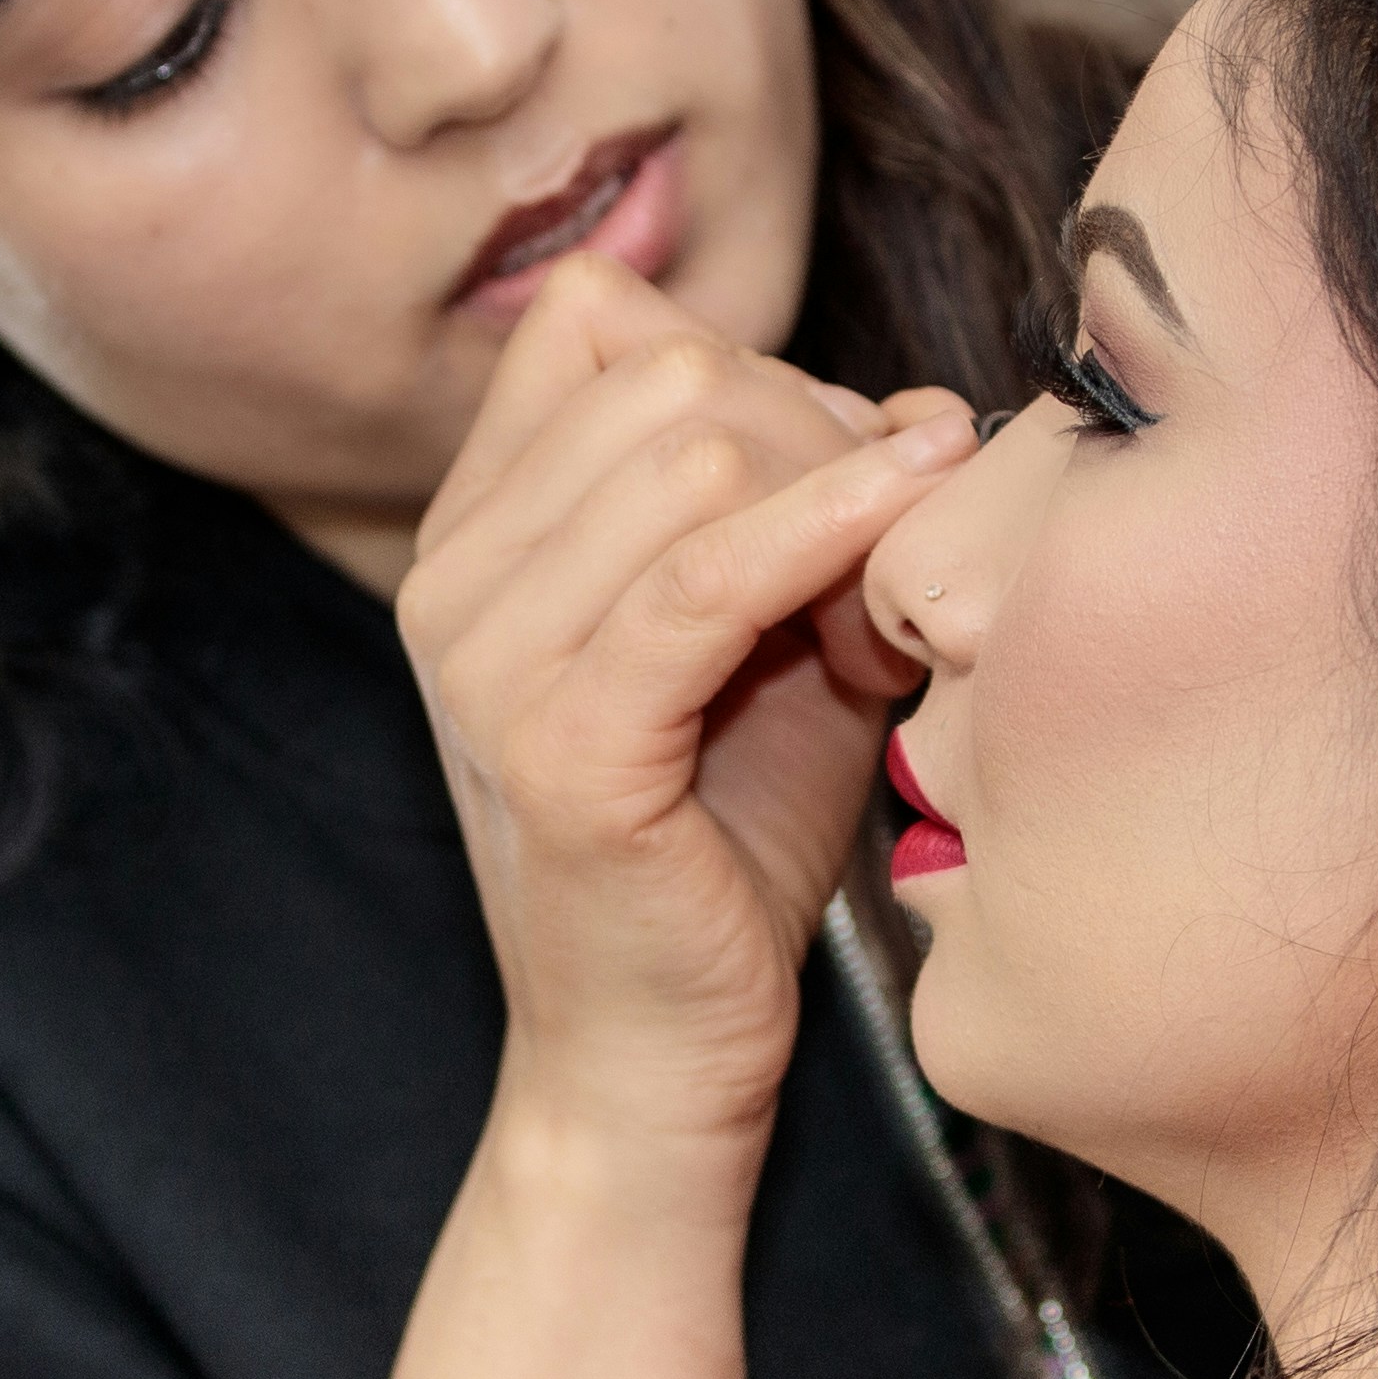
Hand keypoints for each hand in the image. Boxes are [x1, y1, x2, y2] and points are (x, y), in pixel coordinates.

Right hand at [396, 259, 972, 1157]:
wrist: (659, 1056)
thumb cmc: (727, 846)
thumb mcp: (772, 637)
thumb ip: (812, 503)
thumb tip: (924, 405)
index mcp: (478, 533)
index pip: (602, 322)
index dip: (750, 365)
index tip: (836, 477)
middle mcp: (453, 579)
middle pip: (668, 370)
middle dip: (816, 436)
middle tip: (884, 567)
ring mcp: (489, 661)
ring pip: (696, 449)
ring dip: (838, 502)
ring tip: (886, 621)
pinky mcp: (562, 747)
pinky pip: (709, 576)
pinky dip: (831, 528)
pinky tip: (912, 517)